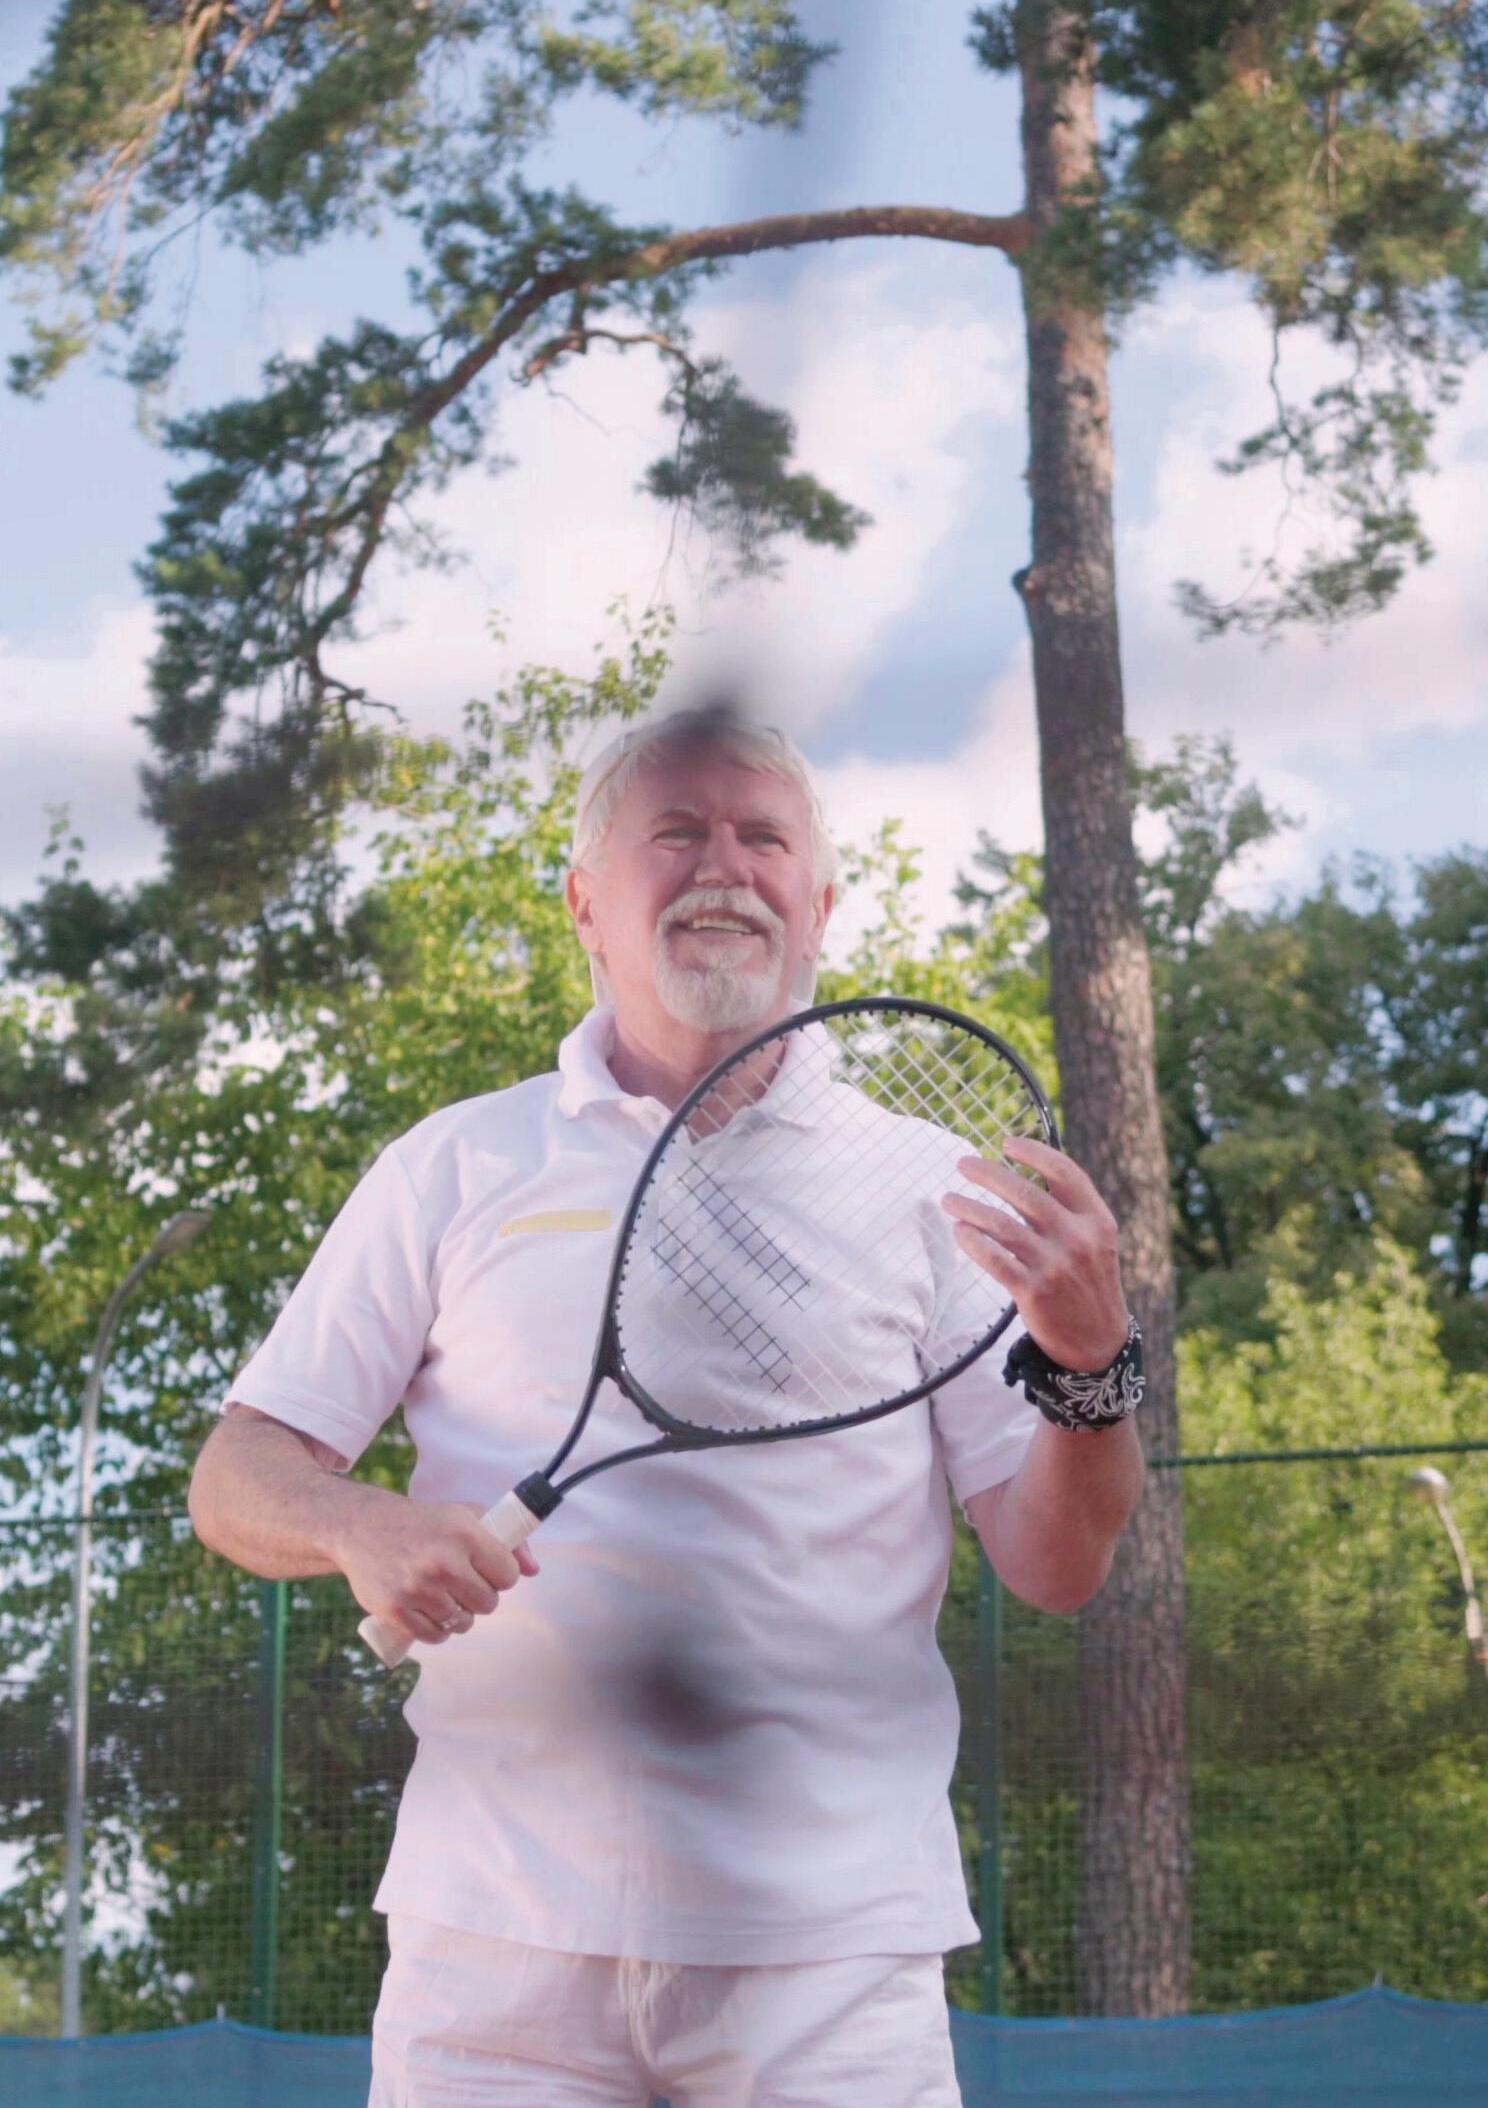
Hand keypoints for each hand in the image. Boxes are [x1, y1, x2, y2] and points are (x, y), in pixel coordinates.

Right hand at [335, 1496, 538, 1647]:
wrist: (362, 1527)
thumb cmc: (423, 1523)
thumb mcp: (466, 1516)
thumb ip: (506, 1540)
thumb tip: (533, 1571)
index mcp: (464, 1533)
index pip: (508, 1575)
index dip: (500, 1575)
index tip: (487, 1569)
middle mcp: (442, 1561)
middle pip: (488, 1603)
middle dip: (480, 1596)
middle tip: (462, 1582)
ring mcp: (417, 1588)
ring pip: (462, 1622)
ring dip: (459, 1615)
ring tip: (445, 1595)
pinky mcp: (394, 1609)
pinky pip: (434, 1636)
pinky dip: (437, 1630)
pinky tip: (431, 1612)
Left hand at [942, 1134, 1129, 1371]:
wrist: (1098, 1342)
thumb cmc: (1088, 1282)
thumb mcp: (1095, 1242)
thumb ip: (1068, 1211)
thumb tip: (1022, 1175)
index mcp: (1097, 1220)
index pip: (1065, 1173)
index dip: (1034, 1152)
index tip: (1006, 1142)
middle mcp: (1079, 1239)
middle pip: (1026, 1194)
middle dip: (989, 1174)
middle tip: (962, 1163)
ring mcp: (1056, 1266)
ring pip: (1003, 1225)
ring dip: (970, 1207)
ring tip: (949, 1199)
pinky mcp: (1034, 1291)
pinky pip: (994, 1259)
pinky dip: (973, 1242)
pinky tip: (960, 1231)